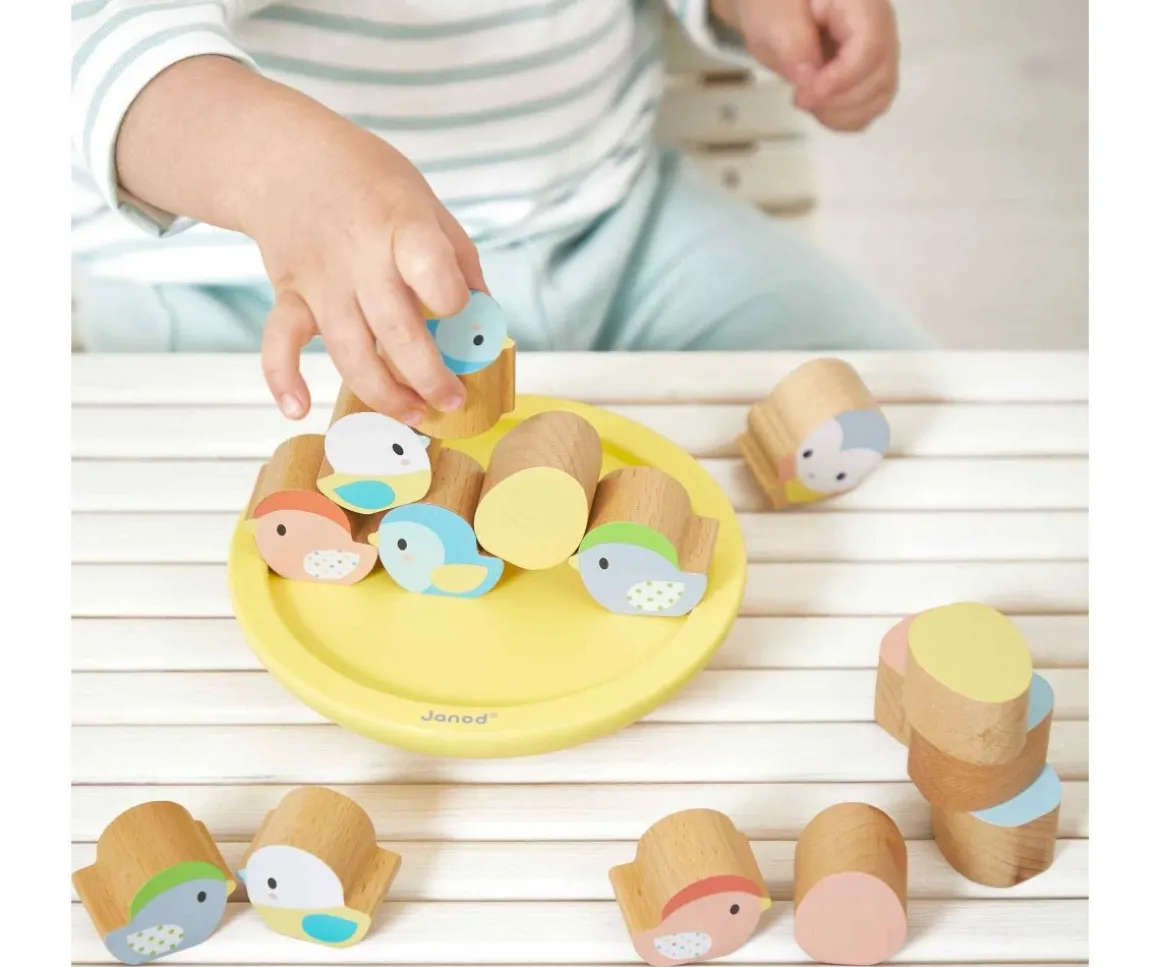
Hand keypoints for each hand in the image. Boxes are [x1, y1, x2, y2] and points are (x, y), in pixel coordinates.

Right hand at [115, 56, 480, 422]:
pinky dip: (282, 377)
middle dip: (429, 376)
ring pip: (349, 350)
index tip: (461, 314)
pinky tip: (298, 409)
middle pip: (396, 330)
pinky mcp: (289, 294)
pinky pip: (279, 341)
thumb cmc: (366, 180)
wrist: (282, 157)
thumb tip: (485, 317)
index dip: (451, 301)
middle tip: (452, 401)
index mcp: (401, 225)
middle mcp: (359, 256)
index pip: (431, 270)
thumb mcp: (426, 202)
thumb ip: (458, 259)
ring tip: (415, 415)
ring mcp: (320, 279)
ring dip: (383, 394)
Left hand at [712, 0, 899, 131]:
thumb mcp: (771, 16)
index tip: (804, 95)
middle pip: (880, 74)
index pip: (869, 45)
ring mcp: (880, 50)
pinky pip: (873, 106)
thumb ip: (790, 41)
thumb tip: (809, 77)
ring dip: (840, 112)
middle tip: (799, 95)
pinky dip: (846, 118)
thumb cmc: (775, 5)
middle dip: (836, 99)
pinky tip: (821, 107)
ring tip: (808, 98)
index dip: (840, 79)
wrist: (777, 11)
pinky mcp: (872, 73)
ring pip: (880, 95)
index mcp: (860, 1)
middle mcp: (881, 23)